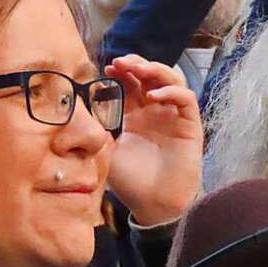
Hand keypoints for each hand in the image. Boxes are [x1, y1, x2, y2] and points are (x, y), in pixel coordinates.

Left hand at [105, 54, 202, 226]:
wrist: (153, 204)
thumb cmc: (130, 181)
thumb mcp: (107, 152)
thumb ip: (98, 130)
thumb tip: (78, 109)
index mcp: (135, 115)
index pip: (131, 84)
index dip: (122, 72)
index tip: (107, 67)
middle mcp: (156, 111)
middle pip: (150, 76)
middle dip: (137, 64)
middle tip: (121, 62)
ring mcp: (174, 116)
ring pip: (172, 80)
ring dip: (155, 70)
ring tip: (138, 69)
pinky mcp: (190, 125)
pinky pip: (186, 100)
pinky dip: (172, 92)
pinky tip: (154, 96)